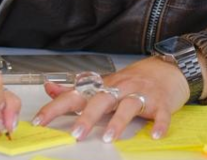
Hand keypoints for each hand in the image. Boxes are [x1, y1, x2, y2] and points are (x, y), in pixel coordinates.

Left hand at [32, 56, 192, 142]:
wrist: (167, 69)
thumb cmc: (133, 81)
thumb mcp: (103, 84)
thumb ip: (75, 90)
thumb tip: (49, 88)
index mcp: (104, 87)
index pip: (75, 95)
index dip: (56, 107)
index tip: (40, 120)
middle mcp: (120, 89)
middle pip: (101, 100)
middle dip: (87, 117)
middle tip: (76, 133)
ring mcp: (142, 95)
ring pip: (128, 106)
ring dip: (118, 122)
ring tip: (109, 137)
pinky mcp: (161, 103)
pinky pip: (160, 114)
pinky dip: (159, 124)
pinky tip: (155, 134)